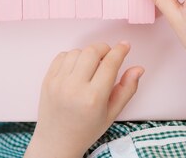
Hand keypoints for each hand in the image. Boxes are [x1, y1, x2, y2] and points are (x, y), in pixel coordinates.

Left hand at [25, 43, 143, 157]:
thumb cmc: (86, 129)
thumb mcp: (112, 113)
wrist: (57, 141)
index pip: (110, 64)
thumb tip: (138, 69)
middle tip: (109, 55)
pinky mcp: (47, 79)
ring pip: (77, 52)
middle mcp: (74, 88)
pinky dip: (73, 57)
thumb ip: (127, 89)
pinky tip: (78, 69)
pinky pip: (62, 56)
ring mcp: (58, 82)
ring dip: (88, 54)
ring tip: (92, 67)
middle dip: (104, 48)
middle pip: (92, 52)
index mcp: (93, 98)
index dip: (120, 51)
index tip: (125, 45)